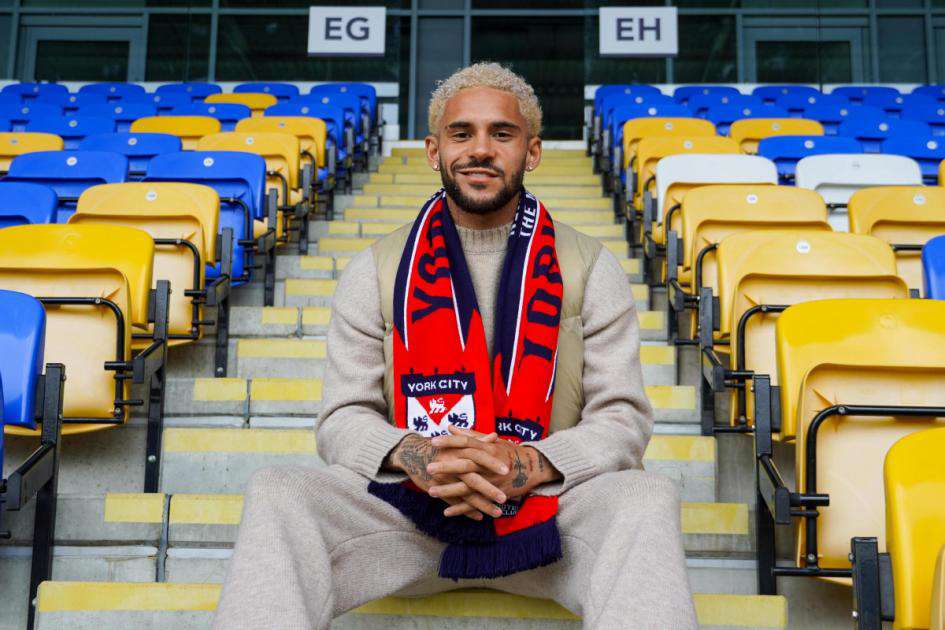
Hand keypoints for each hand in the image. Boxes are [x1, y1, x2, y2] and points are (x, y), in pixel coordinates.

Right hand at [385, 431, 508, 520]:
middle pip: (473, 479)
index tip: (507, 470)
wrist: (414, 453)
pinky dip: (466, 511)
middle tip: (504, 498)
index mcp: (459, 451)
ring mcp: (444, 480)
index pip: (479, 457)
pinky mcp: (438, 489)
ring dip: (481, 504)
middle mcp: (452, 465)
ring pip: (465, 495)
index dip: (492, 464)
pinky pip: (454, 502)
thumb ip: (477, 440)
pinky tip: (479, 517)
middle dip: (489, 489)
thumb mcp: (458, 442)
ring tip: (498, 513)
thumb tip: (495, 436)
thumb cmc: (440, 446)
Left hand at [426, 426, 558, 517]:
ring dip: (449, 490)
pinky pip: (476, 503)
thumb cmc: (508, 451)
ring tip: (430, 492)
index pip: (466, 442)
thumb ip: (470, 435)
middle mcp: (489, 464)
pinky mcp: (494, 495)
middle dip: (447, 467)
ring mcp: (492, 481)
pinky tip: (446, 512)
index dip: (450, 441)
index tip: (433, 441)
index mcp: (488, 448)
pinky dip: (462, 509)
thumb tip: (450, 427)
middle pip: (466, 465)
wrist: (531, 468)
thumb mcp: (491, 441)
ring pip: (468, 487)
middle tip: (428, 467)